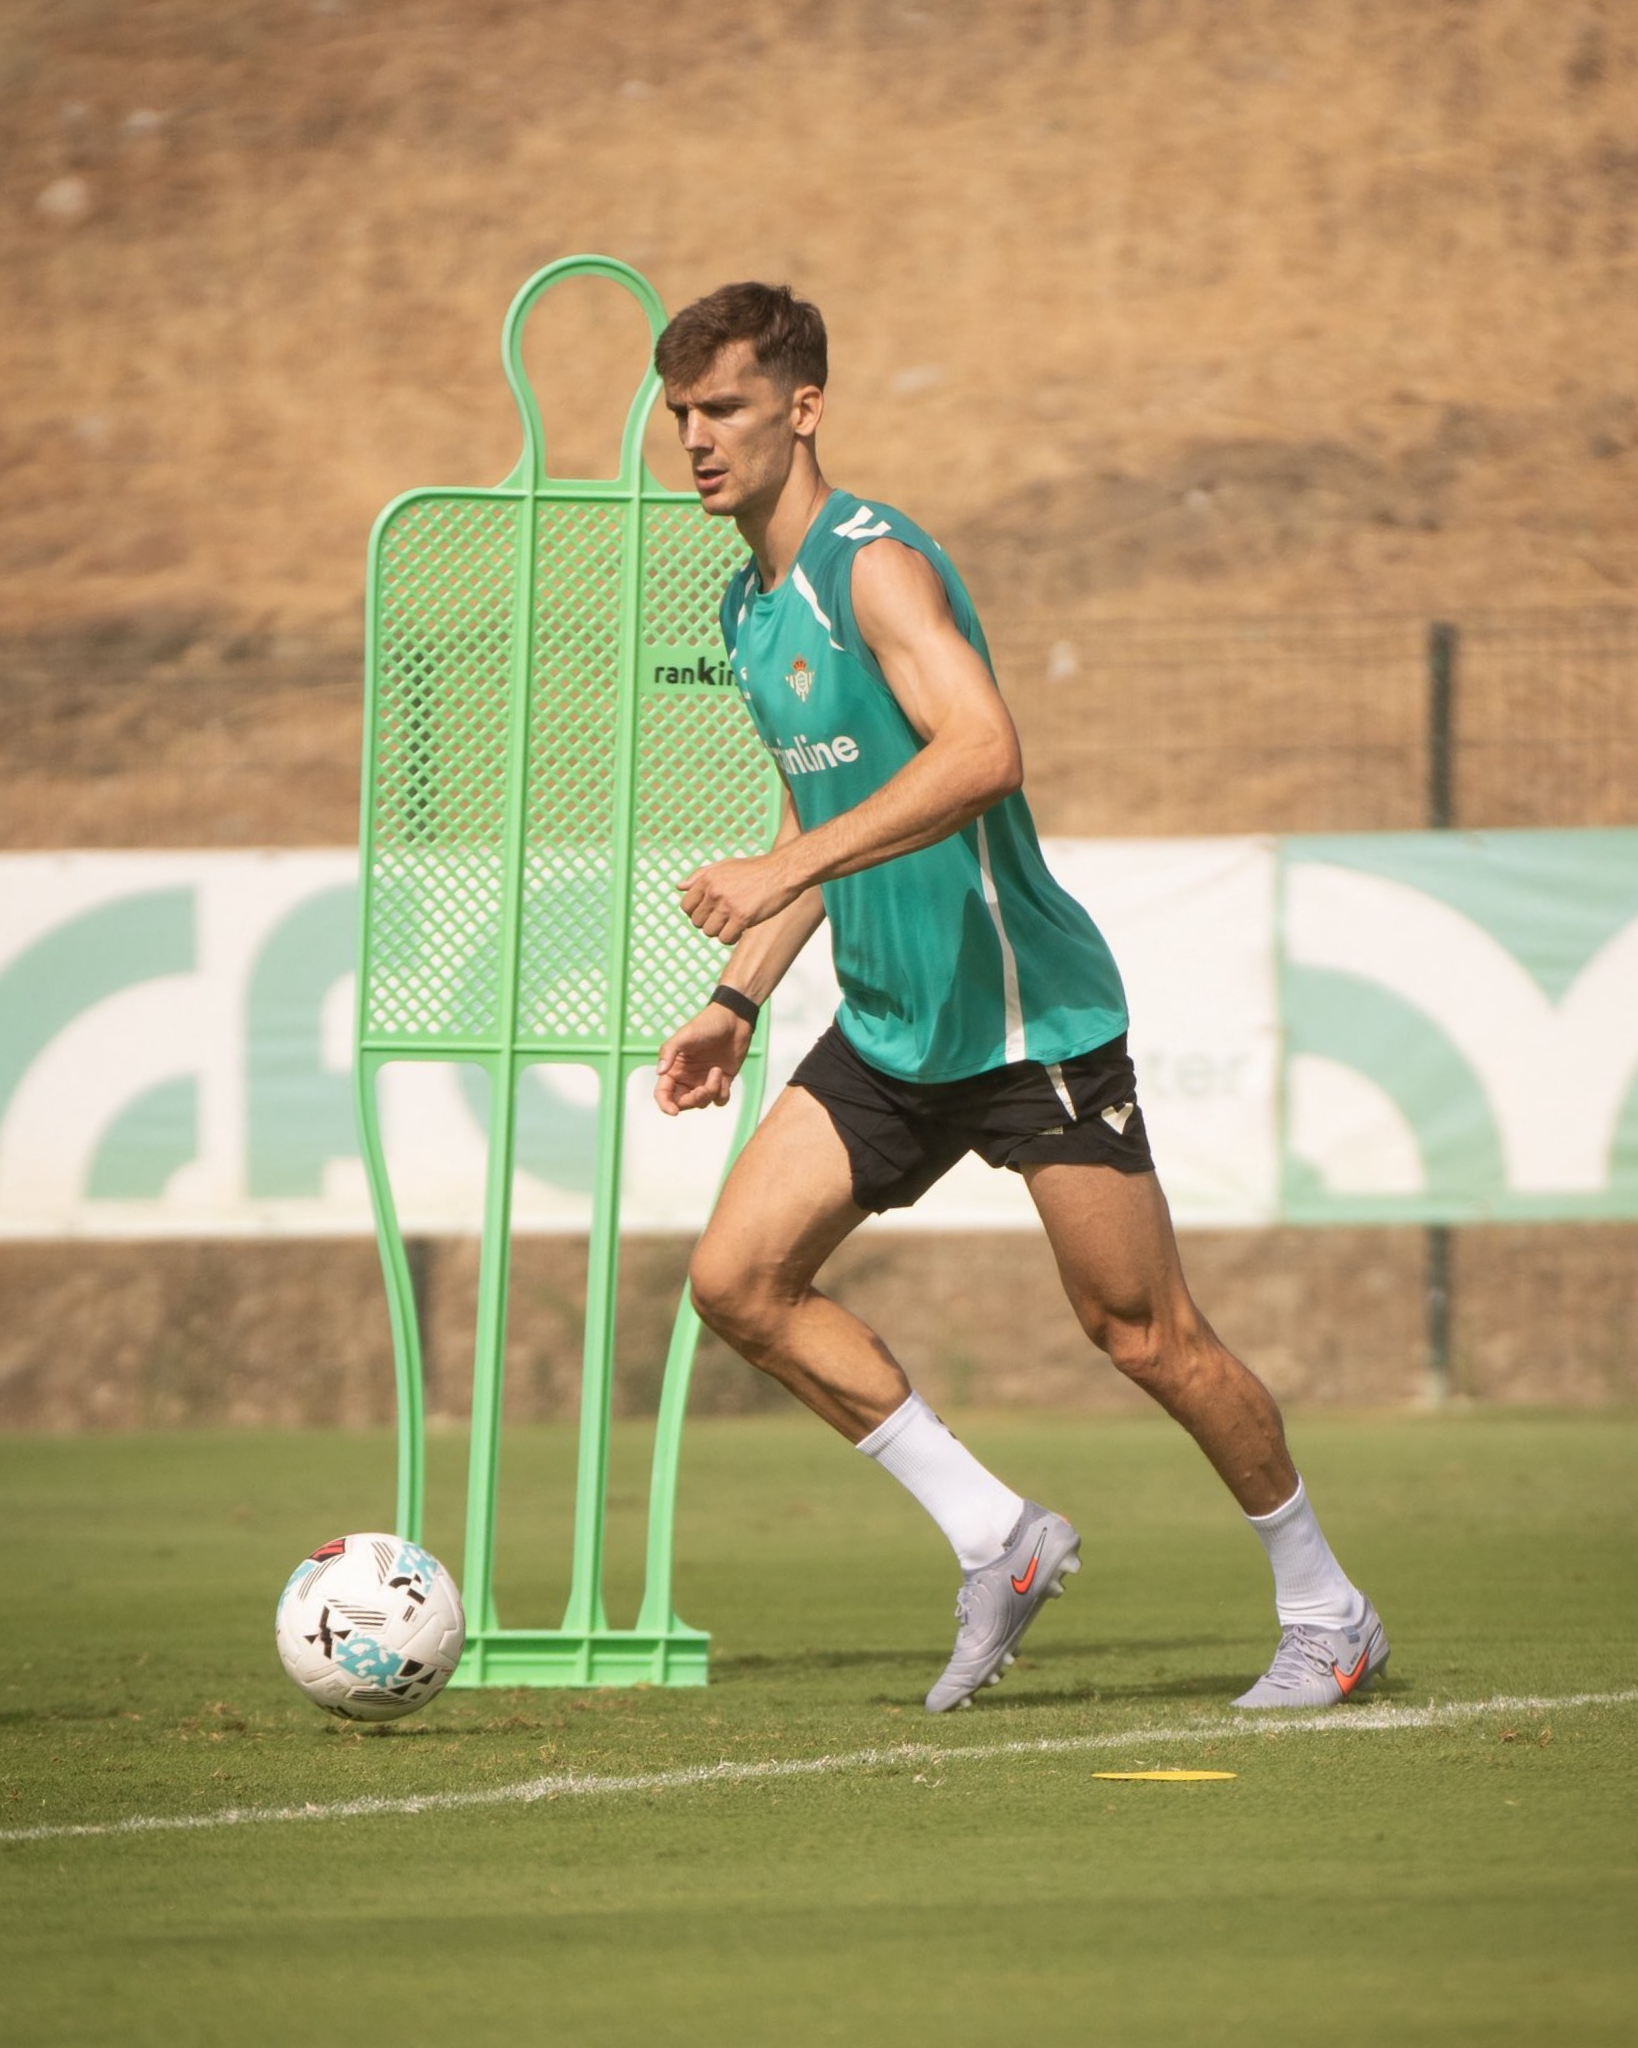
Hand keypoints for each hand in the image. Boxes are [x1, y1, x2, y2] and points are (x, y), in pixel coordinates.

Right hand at [654, 1006, 753, 1115]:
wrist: (734, 1020)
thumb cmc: (707, 1024)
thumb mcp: (685, 1035)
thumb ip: (669, 1052)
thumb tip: (659, 1072)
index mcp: (674, 1068)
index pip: (663, 1093)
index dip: (665, 1105)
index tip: (674, 1112)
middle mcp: (687, 1077)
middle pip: (683, 1103)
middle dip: (693, 1100)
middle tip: (703, 1089)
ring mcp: (704, 1080)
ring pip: (702, 1103)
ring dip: (710, 1093)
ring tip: (717, 1071)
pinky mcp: (721, 1081)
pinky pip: (719, 1099)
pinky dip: (722, 1094)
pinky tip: (724, 1078)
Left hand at [677, 849, 803, 944]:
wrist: (783, 871)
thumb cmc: (755, 869)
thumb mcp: (725, 865)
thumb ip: (701, 875)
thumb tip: (679, 887)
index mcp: (708, 878)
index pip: (686, 906)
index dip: (696, 913)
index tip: (710, 912)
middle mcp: (714, 891)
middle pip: (697, 922)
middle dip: (709, 923)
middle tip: (725, 917)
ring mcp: (727, 905)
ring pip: (710, 932)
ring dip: (721, 931)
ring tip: (733, 922)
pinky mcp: (742, 917)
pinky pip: (725, 939)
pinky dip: (732, 938)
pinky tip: (741, 929)